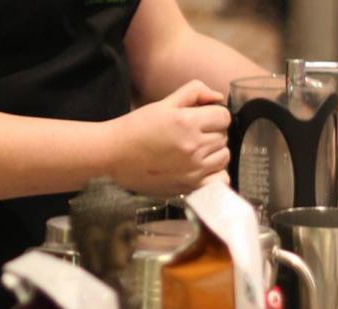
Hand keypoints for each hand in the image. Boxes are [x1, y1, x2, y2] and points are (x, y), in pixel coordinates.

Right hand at [106, 80, 230, 195]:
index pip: (224, 116)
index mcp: (188, 122)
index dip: (214, 114)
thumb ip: (193, 92)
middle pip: (224, 136)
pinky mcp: (189, 186)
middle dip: (212, 132)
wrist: (112, 155)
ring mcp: (193, 169)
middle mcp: (194, 146)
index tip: (201, 118)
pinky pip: (220, 181)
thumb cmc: (135, 128)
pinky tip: (201, 169)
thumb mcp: (163, 103)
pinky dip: (215, 174)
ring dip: (214, 152)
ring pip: (224, 157)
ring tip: (194, 151)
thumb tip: (217, 96)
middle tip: (192, 134)